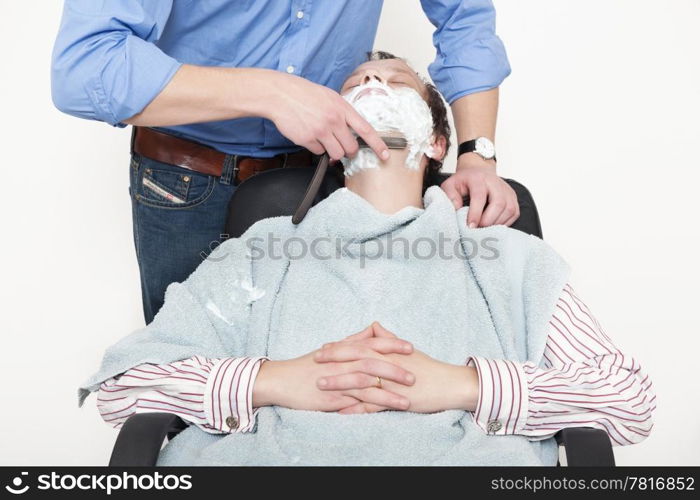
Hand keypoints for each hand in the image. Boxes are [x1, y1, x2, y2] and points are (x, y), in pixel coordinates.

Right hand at [252, 324, 413, 411]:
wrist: (282, 380)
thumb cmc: (306, 365)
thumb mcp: (331, 350)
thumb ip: (353, 340)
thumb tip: (373, 329)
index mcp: (343, 350)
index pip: (371, 344)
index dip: (391, 345)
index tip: (410, 347)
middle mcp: (342, 363)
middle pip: (373, 363)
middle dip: (395, 368)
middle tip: (415, 375)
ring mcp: (337, 381)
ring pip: (367, 384)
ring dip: (389, 392)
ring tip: (408, 398)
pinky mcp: (332, 398)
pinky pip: (355, 402)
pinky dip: (371, 406)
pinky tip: (385, 412)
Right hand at [265, 73, 388, 161]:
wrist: (280, 94)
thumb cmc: (304, 94)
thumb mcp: (329, 97)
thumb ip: (342, 113)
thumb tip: (351, 132)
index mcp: (342, 107)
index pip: (366, 130)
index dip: (378, 145)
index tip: (385, 155)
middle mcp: (334, 120)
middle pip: (351, 148)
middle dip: (348, 151)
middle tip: (341, 146)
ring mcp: (321, 130)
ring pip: (336, 154)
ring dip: (332, 151)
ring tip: (323, 139)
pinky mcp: (308, 139)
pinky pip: (319, 152)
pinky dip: (316, 148)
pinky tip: (309, 135)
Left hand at [316, 322, 478, 414]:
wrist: (448, 384)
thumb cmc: (427, 367)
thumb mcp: (406, 351)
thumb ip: (387, 338)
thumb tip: (374, 326)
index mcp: (389, 352)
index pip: (360, 346)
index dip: (340, 346)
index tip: (323, 347)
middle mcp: (388, 365)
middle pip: (356, 360)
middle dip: (333, 360)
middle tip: (314, 360)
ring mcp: (392, 384)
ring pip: (361, 382)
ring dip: (339, 383)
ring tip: (320, 385)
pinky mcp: (397, 401)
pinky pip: (373, 406)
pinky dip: (356, 410)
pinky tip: (340, 412)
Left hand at [441, 154, 519, 227]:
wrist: (478, 172)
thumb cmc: (464, 181)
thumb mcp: (450, 185)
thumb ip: (450, 196)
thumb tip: (457, 209)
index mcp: (478, 178)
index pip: (479, 196)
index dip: (475, 213)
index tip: (470, 226)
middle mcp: (495, 182)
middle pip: (499, 203)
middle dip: (488, 220)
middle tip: (478, 230)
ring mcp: (506, 189)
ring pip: (509, 209)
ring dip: (496, 223)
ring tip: (484, 229)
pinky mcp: (512, 197)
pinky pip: (514, 213)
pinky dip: (504, 223)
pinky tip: (493, 226)